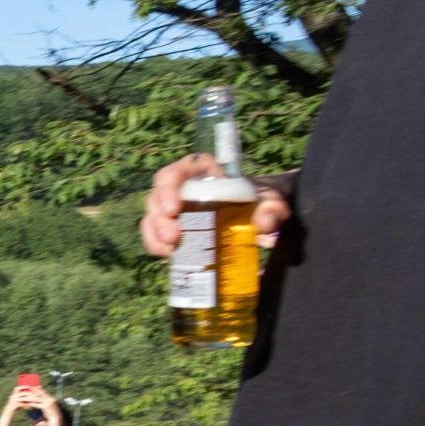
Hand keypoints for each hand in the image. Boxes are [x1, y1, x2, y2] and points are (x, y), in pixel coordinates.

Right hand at [140, 156, 291, 256]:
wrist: (257, 215)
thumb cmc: (258, 200)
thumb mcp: (270, 199)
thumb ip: (272, 206)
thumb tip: (263, 222)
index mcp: (201, 172)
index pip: (177, 171)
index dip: (169, 186)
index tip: (174, 208)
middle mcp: (181, 188)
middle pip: (158, 195)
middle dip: (160, 217)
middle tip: (173, 236)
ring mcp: (173, 209)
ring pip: (152, 216)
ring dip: (156, 232)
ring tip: (170, 247)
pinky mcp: (171, 228)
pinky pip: (154, 235)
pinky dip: (157, 245)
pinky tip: (168, 254)